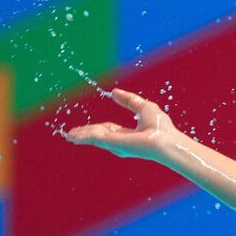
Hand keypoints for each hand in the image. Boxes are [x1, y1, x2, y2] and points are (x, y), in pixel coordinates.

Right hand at [63, 88, 180, 160]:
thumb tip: (114, 92)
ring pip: (93, 137)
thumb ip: (128, 100)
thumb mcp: (143, 107)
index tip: (84, 128)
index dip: (95, 128)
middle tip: (70, 135)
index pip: (108, 130)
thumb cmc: (161, 127)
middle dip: (83, 134)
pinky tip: (73, 136)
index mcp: (127, 134)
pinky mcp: (113, 142)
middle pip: (97, 135)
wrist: (166, 140)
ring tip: (68, 136)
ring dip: (80, 136)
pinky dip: (82, 136)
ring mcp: (115, 143)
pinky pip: (94, 137)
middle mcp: (120, 141)